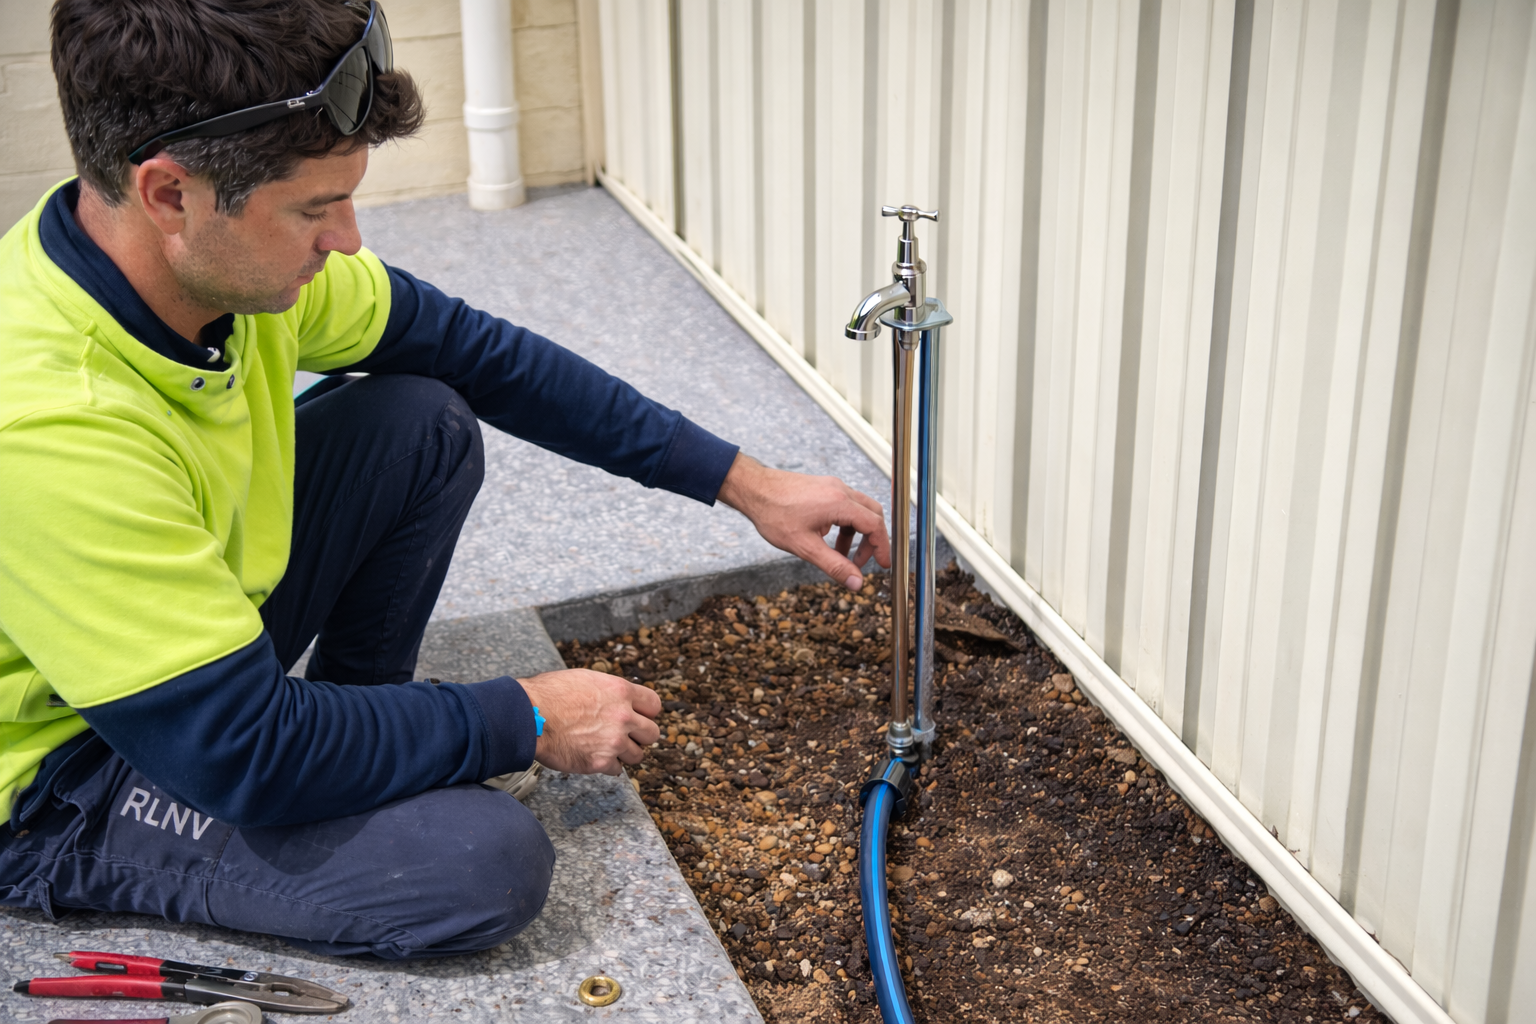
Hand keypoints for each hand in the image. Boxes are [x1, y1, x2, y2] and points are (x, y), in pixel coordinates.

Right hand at [518, 669, 661, 774]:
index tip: (639, 717)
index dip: (646, 713)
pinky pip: (617, 770)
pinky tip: (596, 757)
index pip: (654, 705)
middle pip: (652, 733)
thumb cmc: (548, 695)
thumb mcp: (584, 679)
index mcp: (620, 691)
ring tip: (608, 748)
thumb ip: (607, 691)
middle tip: (627, 736)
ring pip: (638, 755)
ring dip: (625, 753)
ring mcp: (613, 741)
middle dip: (640, 735)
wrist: (528, 716)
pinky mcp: (600, 762)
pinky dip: (608, 766)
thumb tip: (613, 697)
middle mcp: (623, 716)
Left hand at [716, 453, 891, 590]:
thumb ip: (834, 565)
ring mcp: (832, 486)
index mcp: (839, 503)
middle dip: (872, 541)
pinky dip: (845, 524)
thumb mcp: (804, 547)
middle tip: (863, 563)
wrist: (752, 488)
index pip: (875, 525)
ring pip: (859, 510)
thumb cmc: (773, 514)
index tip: (884, 564)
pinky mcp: (824, 487)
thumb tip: (856, 583)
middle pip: (873, 515)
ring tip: (842, 555)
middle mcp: (840, 490)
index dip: (883, 547)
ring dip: (857, 534)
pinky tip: (829, 539)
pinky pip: (845, 506)